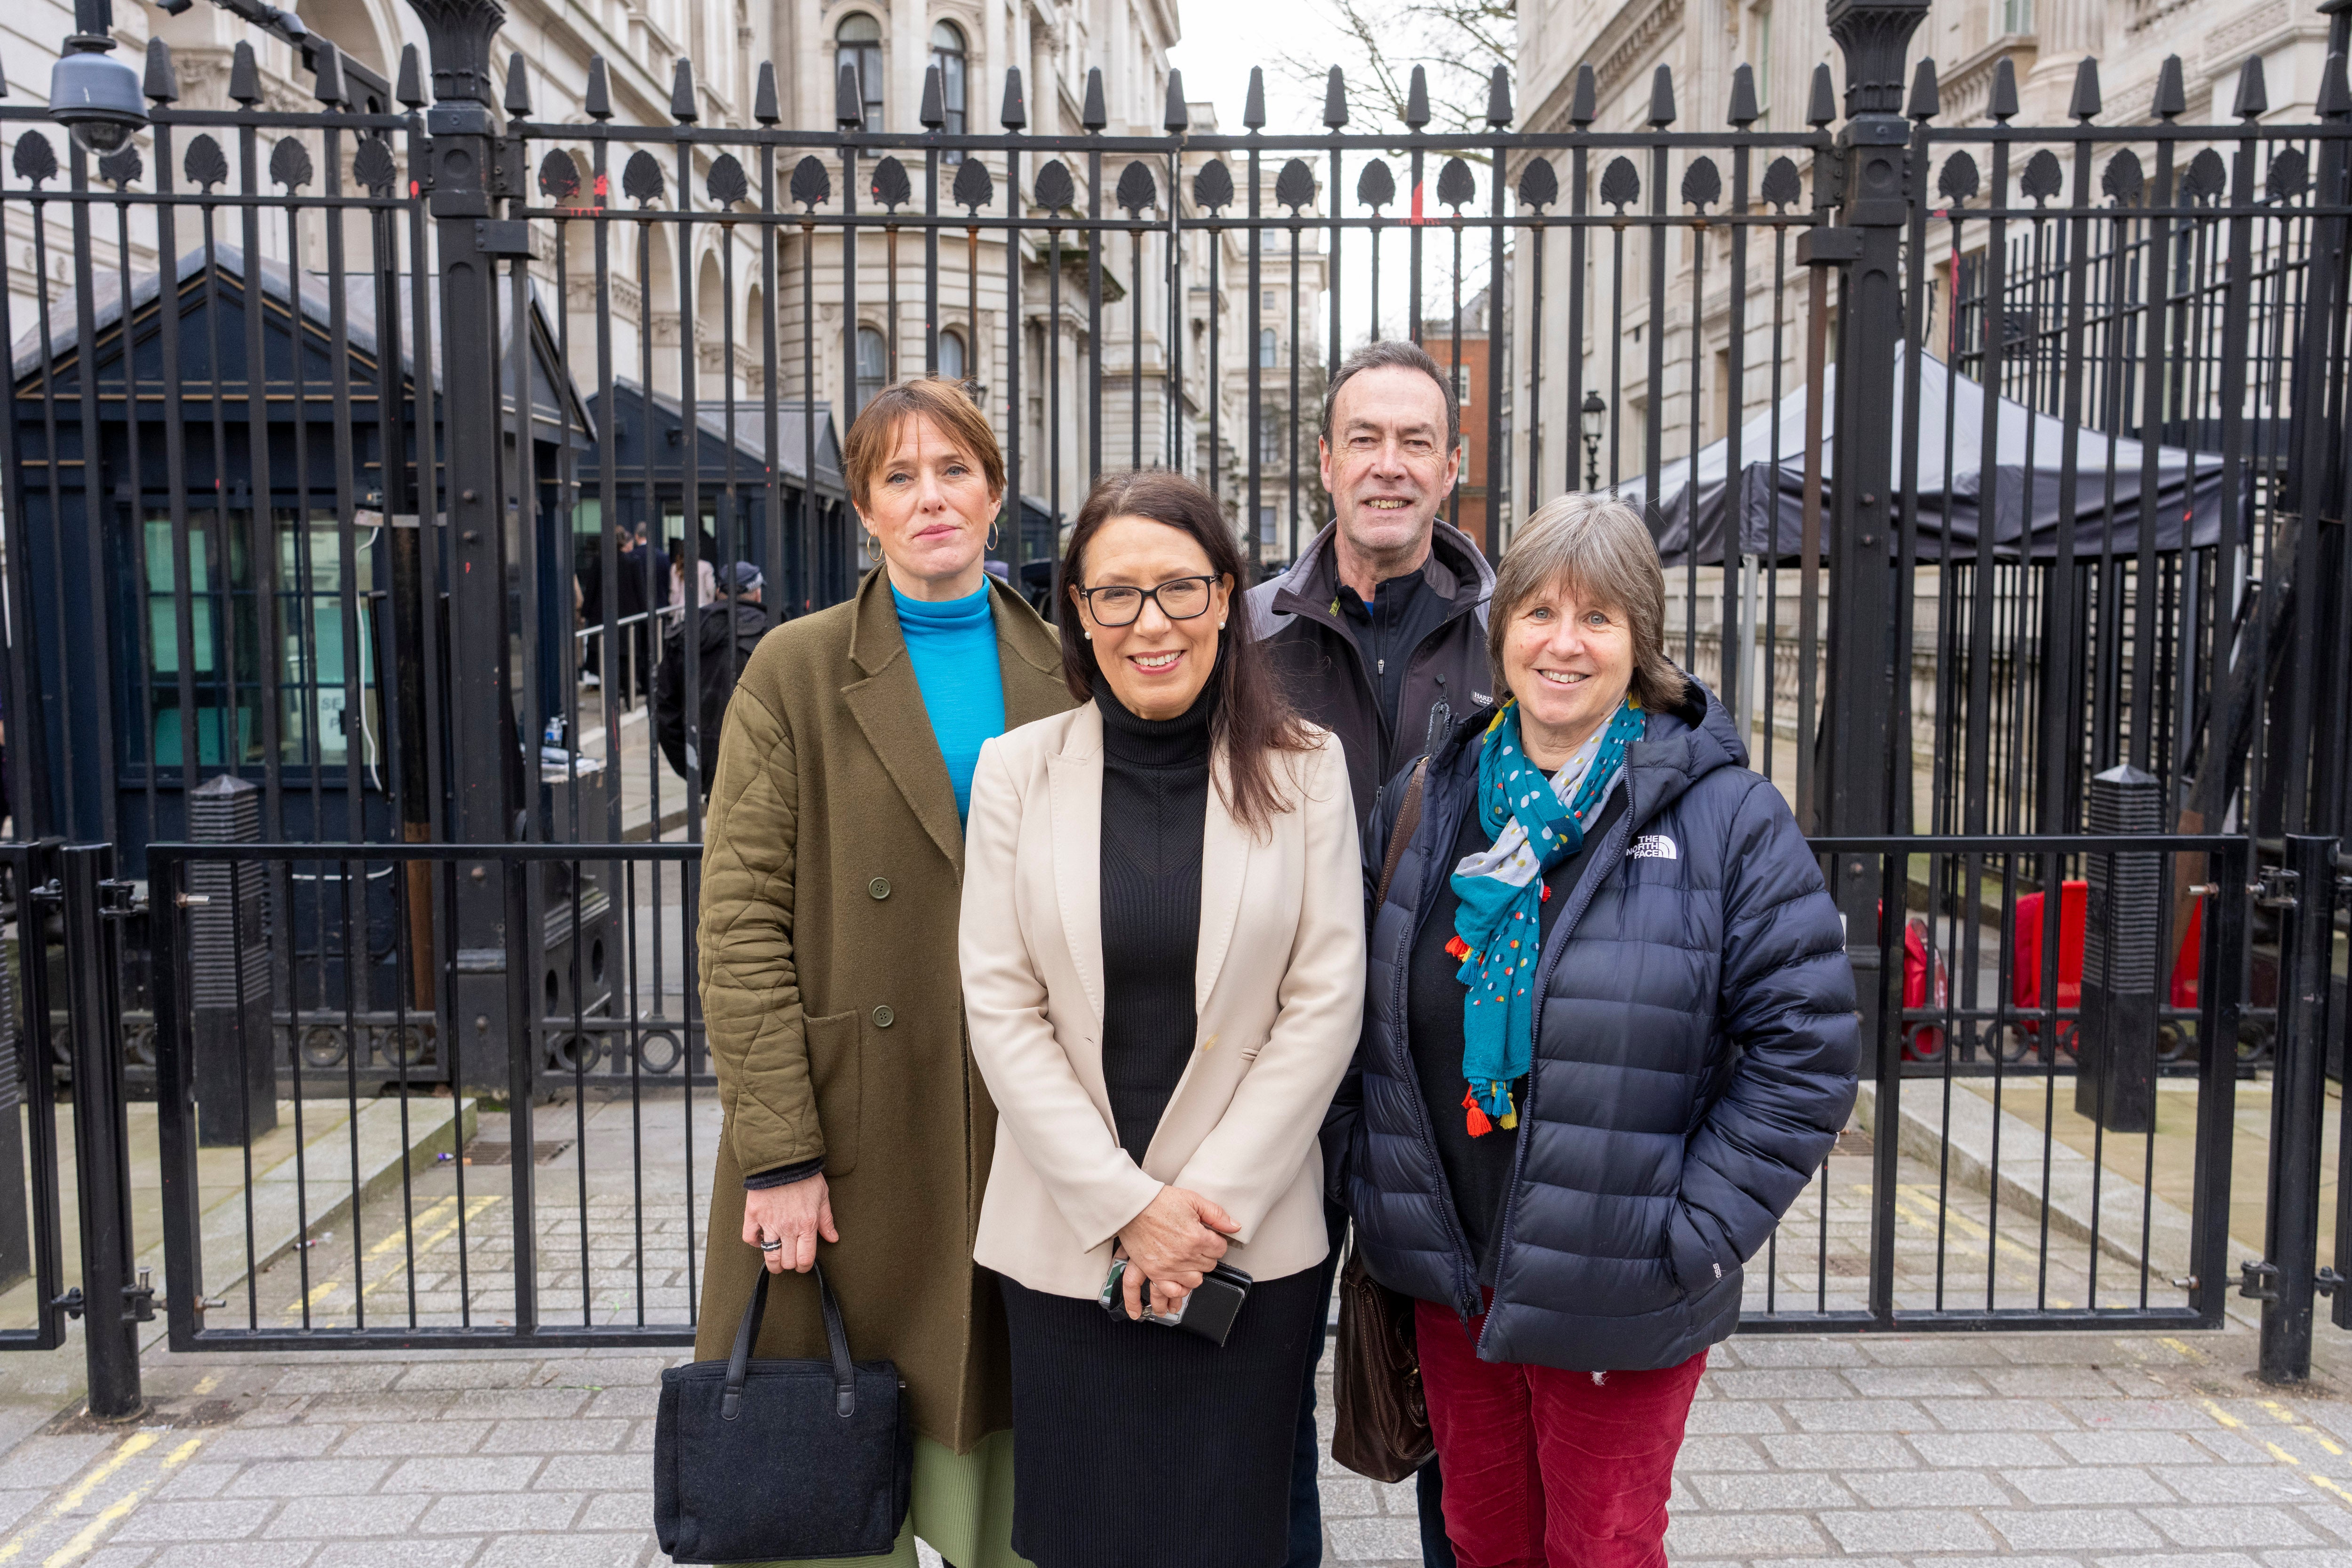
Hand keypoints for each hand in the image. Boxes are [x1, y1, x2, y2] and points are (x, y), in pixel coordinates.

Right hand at [743, 1174, 837, 1273]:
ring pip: (769, 1255)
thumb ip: (827, 1220)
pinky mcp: (753, 1214)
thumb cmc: (805, 1176)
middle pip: (787, 1261)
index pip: (805, 1259)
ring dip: (773, 1263)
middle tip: (789, 1260)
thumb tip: (833, 1238)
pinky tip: (760, 1238)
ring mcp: (769, 1222)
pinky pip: (749, 1238)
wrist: (783, 1159)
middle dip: (789, 1265)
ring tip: (775, 1261)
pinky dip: (754, 1242)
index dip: (804, 1267)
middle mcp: (788, 1227)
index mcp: (807, 1224)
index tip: (803, 1265)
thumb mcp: (823, 1196)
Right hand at [1114, 1186, 1237, 1321]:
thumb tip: (1235, 1227)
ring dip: (1195, 1271)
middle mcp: (1185, 1256)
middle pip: (1209, 1265)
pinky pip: (1173, 1290)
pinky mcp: (1155, 1272)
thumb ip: (1216, 1214)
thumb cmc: (1159, 1201)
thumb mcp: (1192, 1200)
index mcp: (1197, 1237)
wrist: (1133, 1207)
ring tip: (1189, 1260)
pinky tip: (1179, 1279)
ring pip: (1196, 1280)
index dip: (1217, 1242)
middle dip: (1207, 1254)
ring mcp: (1170, 1267)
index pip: (1220, 1249)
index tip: (1210, 1237)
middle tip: (1197, 1245)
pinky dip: (1178, 1288)